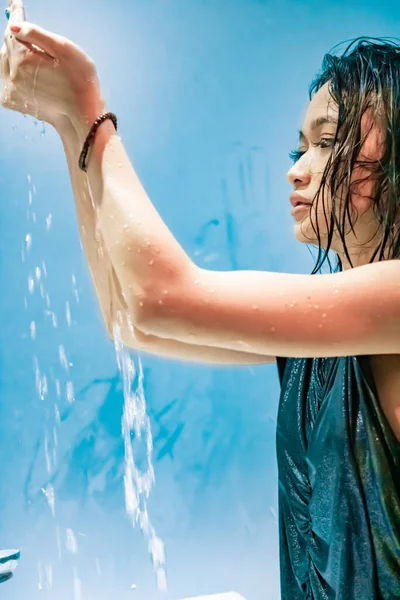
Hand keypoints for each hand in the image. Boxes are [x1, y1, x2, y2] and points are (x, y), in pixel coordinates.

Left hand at [0, 0, 105, 130]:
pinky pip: (7, 79)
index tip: (15, 3)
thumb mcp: (65, 51)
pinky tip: (29, 74)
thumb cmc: (80, 83)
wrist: (82, 117)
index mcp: (23, 60)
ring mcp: (11, 90)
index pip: (12, 31)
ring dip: (14, 55)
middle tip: (28, 33)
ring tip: (30, 54)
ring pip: (5, 62)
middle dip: (16, 39)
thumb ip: (37, 35)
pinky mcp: (13, 101)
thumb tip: (14, 26)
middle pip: (7, 47)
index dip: (16, 16)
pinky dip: (13, 72)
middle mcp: (12, 76)